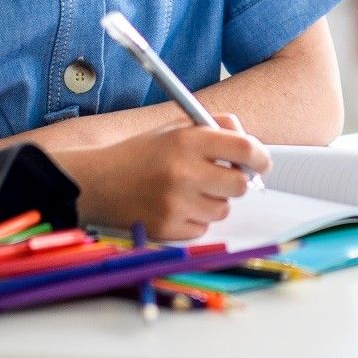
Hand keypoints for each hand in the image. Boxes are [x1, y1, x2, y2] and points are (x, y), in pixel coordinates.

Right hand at [54, 114, 271, 240]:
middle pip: (240, 185)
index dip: (260, 157)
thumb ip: (217, 131)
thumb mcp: (176, 129)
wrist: (97, 182)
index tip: (260, 162)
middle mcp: (183, 171)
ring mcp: (175, 203)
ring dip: (213, 202)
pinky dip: (195, 219)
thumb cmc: (143, 154)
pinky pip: (203, 227)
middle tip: (221, 178)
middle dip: (236, 182)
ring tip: (187, 191)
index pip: (244, 148)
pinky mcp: (168, 228)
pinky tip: (174, 206)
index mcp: (187, 140)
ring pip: (223, 209)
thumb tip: (254, 153)